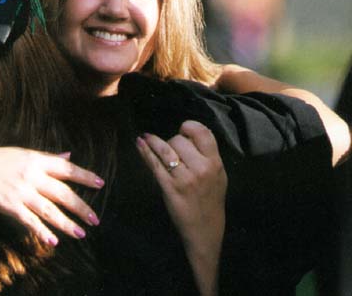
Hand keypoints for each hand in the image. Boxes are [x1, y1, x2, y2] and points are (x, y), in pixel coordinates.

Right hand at [0, 147, 103, 246]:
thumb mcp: (22, 153)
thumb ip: (47, 157)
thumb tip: (68, 154)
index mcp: (36, 159)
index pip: (66, 168)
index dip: (84, 176)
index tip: (100, 183)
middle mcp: (32, 175)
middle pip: (63, 192)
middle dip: (81, 206)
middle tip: (95, 219)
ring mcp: (21, 191)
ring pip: (50, 210)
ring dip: (67, 223)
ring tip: (81, 233)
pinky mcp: (9, 206)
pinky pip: (30, 221)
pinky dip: (42, 232)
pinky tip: (53, 241)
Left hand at [136, 120, 226, 295]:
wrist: (205, 229)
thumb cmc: (210, 199)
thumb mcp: (217, 175)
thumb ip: (207, 155)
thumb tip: (188, 132)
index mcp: (215, 163)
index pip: (203, 133)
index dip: (190, 127)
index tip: (183, 130)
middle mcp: (201, 169)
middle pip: (179, 140)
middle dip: (172, 141)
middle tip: (171, 150)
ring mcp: (184, 178)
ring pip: (165, 149)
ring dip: (153, 141)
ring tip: (146, 138)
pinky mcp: (169, 187)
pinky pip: (154, 164)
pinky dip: (145, 151)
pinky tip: (140, 143)